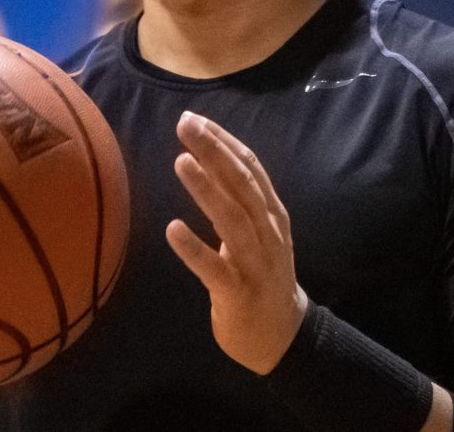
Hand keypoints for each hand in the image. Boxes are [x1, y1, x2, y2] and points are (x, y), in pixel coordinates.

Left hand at [166, 112, 307, 374]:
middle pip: (242, 186)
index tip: (196, 119)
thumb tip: (209, 154)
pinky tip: (172, 229)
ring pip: (232, 221)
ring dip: (206, 190)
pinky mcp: (238, 294)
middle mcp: (268, 233)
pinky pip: (215, 269)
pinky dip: (195, 249)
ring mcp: (256, 264)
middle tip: (186, 125)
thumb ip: (236, 197)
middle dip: (215, 152)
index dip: (224, 142)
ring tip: (181, 162)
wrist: (281, 335)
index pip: (250, 168)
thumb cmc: (260, 273)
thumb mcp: (254, 230)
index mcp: (271, 214)